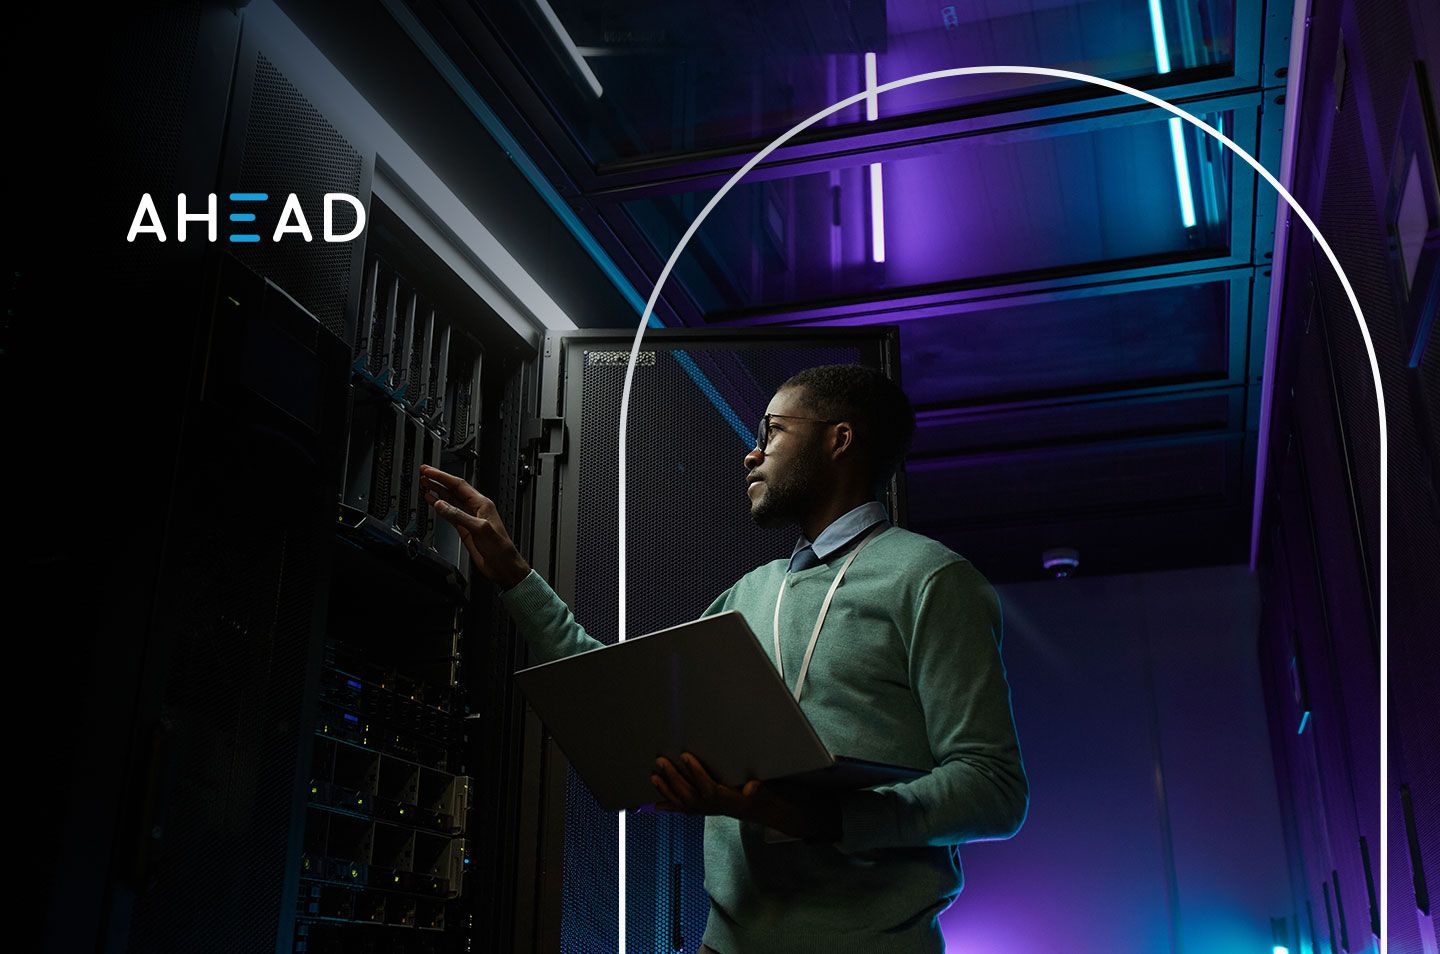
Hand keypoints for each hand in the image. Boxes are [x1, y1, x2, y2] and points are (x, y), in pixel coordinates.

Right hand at [419, 464, 530, 588]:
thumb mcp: (479, 529)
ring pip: (450, 500)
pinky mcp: (464, 529)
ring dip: (437, 492)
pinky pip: (449, 514)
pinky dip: (439, 507)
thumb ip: (459, 516)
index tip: (430, 471)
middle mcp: (475, 508)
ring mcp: (469, 518)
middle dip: (438, 481)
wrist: (503, 565)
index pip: (459, 485)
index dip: (443, 477)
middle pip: (453, 490)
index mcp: (482, 503)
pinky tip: (432, 502)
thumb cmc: (500, 547)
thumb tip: (441, 505)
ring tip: (424, 484)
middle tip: (424, 473)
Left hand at [650, 753, 842, 842]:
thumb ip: (761, 791)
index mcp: (730, 801)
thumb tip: (752, 787)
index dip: (696, 773)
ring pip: (683, 802)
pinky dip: (670, 807)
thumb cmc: (766, 800)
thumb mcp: (769, 794)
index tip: (686, 756)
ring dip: (667, 791)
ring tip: (654, 776)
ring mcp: (708, 810)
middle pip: (690, 795)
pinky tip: (654, 805)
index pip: (709, 788)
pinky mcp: (705, 810)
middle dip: (674, 779)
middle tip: (661, 761)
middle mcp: (716, 808)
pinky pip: (684, 810)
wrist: (767, 813)